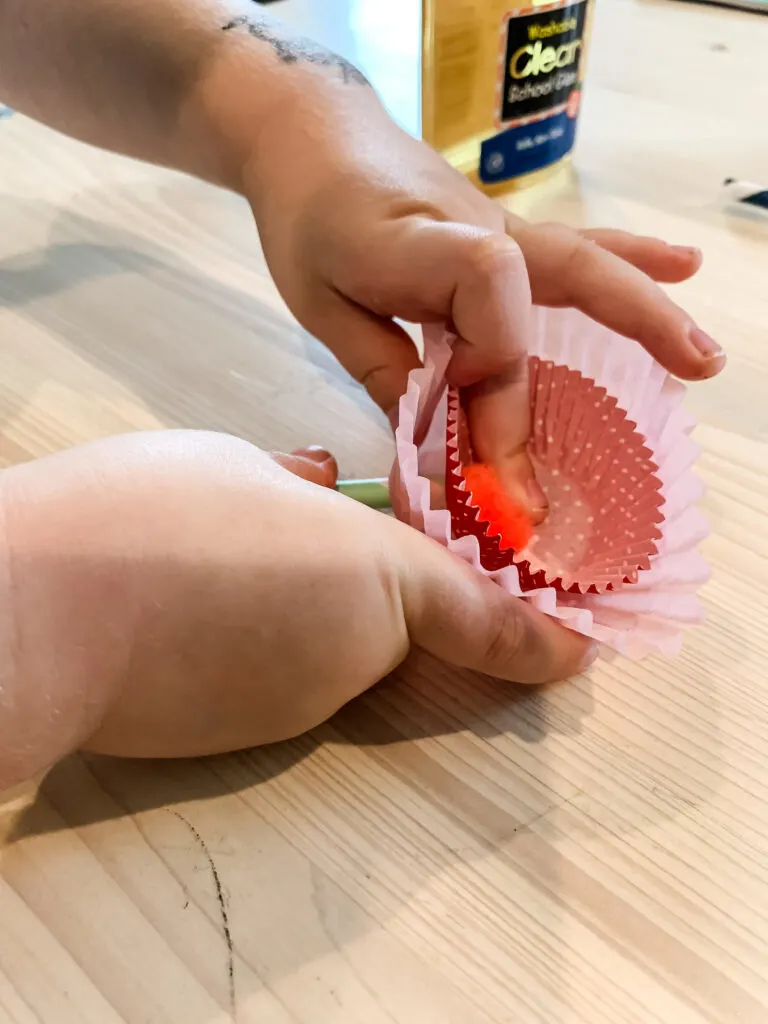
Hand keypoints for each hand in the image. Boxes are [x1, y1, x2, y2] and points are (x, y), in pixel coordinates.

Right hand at [0, 431, 596, 785]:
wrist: (40, 612)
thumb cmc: (149, 514)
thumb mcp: (235, 468)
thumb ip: (298, 490)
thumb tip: (315, 487)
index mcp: (374, 574)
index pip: (482, 618)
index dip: (535, 639)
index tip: (577, 653)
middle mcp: (350, 653)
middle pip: (389, 626)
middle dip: (366, 589)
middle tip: (301, 538)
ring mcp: (293, 706)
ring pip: (324, 651)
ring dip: (300, 610)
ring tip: (223, 563)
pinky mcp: (236, 739)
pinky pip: (272, 680)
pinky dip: (256, 644)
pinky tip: (195, 606)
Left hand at [246, 86, 724, 521]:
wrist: (315, 137)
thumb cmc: (308, 222)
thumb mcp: (320, 304)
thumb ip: (380, 365)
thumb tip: (436, 436)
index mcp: (417, 245)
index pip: (488, 285)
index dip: (487, 354)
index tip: (454, 400)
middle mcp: (477, 232)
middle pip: (562, 274)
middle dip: (620, 335)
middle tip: (683, 379)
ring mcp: (501, 231)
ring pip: (583, 264)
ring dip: (646, 309)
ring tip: (702, 356)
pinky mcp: (508, 239)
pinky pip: (576, 248)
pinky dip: (631, 258)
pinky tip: (683, 266)